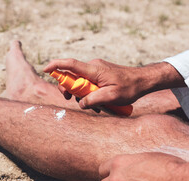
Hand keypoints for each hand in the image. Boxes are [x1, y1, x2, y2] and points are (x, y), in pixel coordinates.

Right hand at [43, 59, 183, 108]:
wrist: (143, 81)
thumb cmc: (129, 88)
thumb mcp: (111, 97)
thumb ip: (93, 100)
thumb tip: (81, 103)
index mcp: (94, 70)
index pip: (70, 64)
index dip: (56, 66)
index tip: (45, 69)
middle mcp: (93, 67)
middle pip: (72, 75)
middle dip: (69, 89)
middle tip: (72, 101)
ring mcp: (97, 69)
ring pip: (81, 81)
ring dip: (82, 93)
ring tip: (95, 106)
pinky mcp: (100, 73)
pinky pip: (89, 82)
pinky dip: (89, 92)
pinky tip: (99, 102)